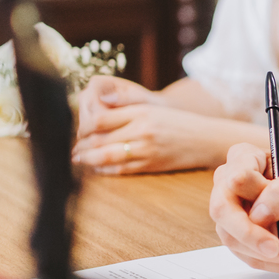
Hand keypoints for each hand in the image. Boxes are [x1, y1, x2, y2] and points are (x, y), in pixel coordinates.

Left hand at [73, 79, 230, 172]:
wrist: (206, 139)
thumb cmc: (177, 123)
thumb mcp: (153, 109)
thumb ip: (126, 110)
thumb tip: (95, 112)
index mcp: (140, 112)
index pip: (100, 119)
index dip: (83, 126)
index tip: (78, 130)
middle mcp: (141, 130)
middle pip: (100, 138)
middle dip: (82, 145)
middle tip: (72, 149)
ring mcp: (146, 149)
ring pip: (107, 156)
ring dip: (89, 159)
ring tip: (79, 159)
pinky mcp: (151, 164)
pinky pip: (122, 169)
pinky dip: (105, 169)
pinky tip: (97, 168)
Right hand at [210, 142, 278, 271]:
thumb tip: (258, 212)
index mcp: (247, 157)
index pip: (237, 176)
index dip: (258, 196)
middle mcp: (229, 183)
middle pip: (220, 209)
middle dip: (249, 235)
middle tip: (276, 249)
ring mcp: (229, 212)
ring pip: (231, 237)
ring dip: (268, 253)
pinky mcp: (235, 237)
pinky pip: (244, 255)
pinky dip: (271, 262)